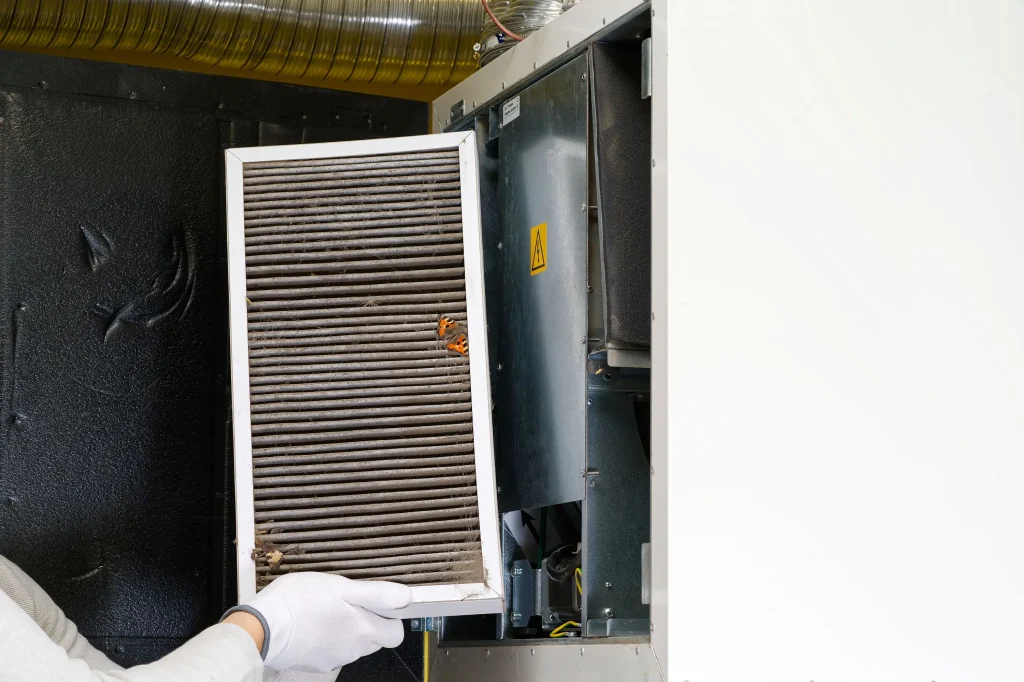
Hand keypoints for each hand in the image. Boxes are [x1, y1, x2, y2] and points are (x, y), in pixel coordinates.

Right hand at [241, 573, 411, 672]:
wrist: (263, 627)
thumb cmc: (300, 602)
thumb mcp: (342, 587)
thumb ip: (377, 594)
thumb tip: (405, 597)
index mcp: (363, 631)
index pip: (396, 634)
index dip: (391, 617)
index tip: (379, 603)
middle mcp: (353, 650)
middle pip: (375, 639)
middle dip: (368, 622)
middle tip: (349, 603)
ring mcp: (334, 659)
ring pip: (353, 645)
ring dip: (347, 630)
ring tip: (328, 610)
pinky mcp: (316, 663)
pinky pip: (332, 651)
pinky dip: (328, 639)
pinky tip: (314, 624)